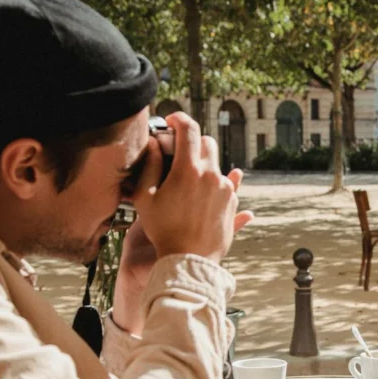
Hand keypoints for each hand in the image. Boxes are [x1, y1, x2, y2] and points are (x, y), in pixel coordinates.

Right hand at [128, 112, 252, 262]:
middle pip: (206, 142)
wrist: (189, 259)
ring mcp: (225, 189)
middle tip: (178, 152)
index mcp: (189, 170)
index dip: (179, 118)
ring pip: (216, 163)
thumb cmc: (163, 230)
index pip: (188, 128)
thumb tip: (156, 143)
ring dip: (202, 163)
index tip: (172, 120)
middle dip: (192, 142)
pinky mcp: (232, 202)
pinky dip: (212, 181)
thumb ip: (150, 164)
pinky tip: (199, 194)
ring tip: (187, 179)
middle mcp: (212, 175)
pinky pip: (224, 182)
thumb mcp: (145, 197)